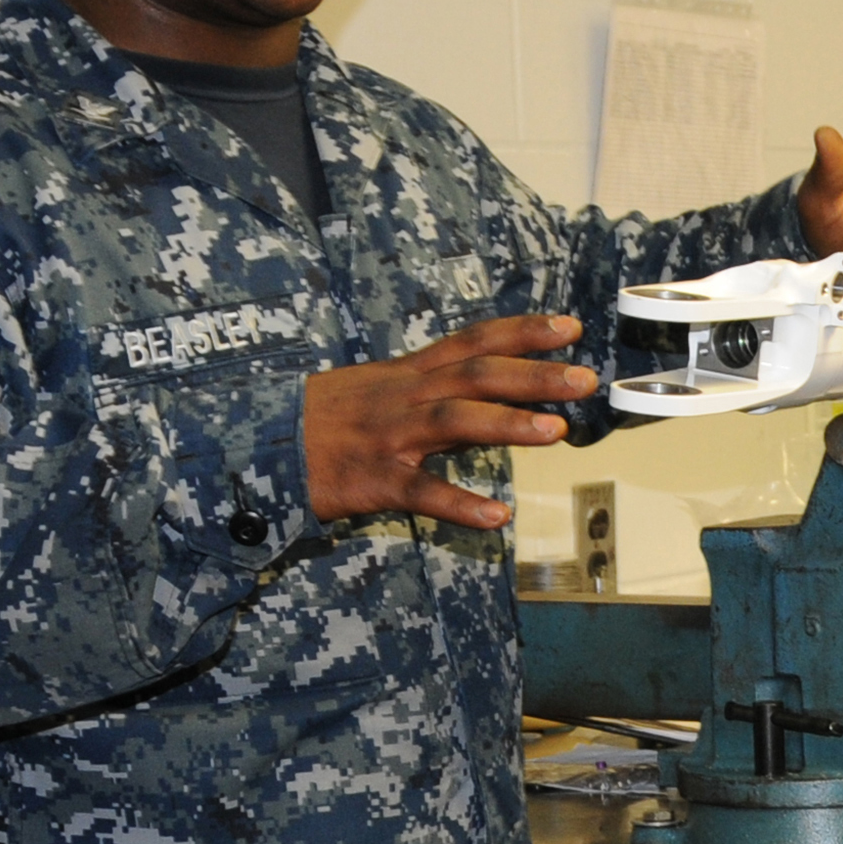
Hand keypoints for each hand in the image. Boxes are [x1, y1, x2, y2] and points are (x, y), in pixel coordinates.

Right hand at [304, 315, 594, 529]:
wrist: (257, 447)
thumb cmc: (325, 421)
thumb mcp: (378, 390)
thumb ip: (434, 388)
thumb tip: (490, 386)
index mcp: (408, 373)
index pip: (472, 341)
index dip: (522, 332)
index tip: (570, 326)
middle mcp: (403, 396)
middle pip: (475, 375)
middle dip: (532, 375)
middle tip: (585, 380)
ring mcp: (387, 437)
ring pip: (453, 422)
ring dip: (506, 424)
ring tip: (556, 431)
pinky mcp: (371, 481)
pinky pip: (420, 493)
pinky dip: (459, 504)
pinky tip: (496, 517)